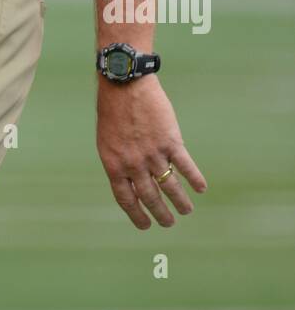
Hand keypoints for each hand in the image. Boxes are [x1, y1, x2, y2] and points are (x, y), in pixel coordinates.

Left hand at [97, 75, 206, 228]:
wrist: (125, 83)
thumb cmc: (113, 108)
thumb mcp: (107, 138)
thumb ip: (119, 159)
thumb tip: (131, 178)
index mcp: (113, 164)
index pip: (126, 198)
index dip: (137, 214)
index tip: (146, 225)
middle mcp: (133, 164)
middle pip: (150, 197)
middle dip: (161, 214)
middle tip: (169, 223)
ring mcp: (153, 154)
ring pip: (170, 186)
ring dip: (180, 202)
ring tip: (187, 211)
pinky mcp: (171, 142)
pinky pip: (186, 166)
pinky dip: (195, 179)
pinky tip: (201, 188)